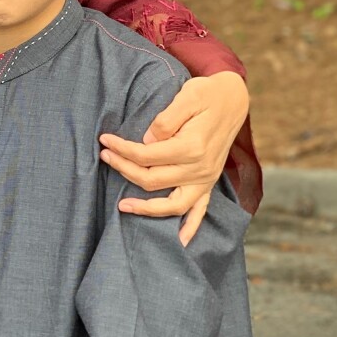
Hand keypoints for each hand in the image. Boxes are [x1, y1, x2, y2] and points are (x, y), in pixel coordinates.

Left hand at [98, 70, 248, 245]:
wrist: (233, 99)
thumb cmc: (207, 95)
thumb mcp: (187, 96)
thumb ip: (165, 120)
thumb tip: (145, 140)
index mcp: (192, 147)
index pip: (146, 156)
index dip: (121, 149)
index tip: (104, 140)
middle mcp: (200, 168)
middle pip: (152, 179)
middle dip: (123, 169)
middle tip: (104, 156)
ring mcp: (206, 179)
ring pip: (172, 204)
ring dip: (146, 208)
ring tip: (122, 206)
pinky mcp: (209, 182)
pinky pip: (200, 211)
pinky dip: (189, 227)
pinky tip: (180, 242)